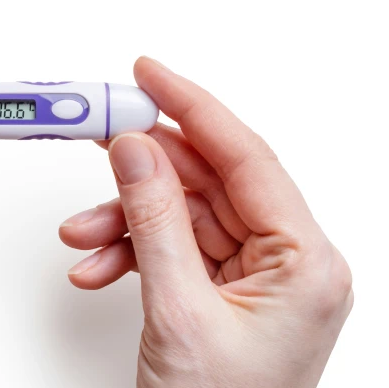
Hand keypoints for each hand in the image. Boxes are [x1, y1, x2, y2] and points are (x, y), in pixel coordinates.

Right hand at [59, 58, 352, 387]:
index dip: (193, 108)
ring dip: (125, 219)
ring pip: (182, 216)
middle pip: (209, 183)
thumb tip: (135, 150)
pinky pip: (172, 249)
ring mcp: (255, 280)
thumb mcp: (177, 312)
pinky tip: (97, 265)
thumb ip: (154, 221)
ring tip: (81, 233)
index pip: (247, 158)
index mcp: (307, 264)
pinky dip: (130, 251)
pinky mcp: (223, 293)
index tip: (149, 74)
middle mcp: (288, 264)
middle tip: (99, 134)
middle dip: (144, 170)